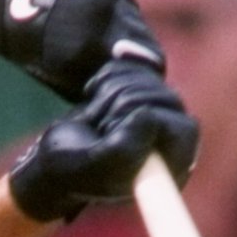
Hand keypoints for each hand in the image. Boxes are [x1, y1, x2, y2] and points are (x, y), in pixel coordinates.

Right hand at [7, 63, 198, 226]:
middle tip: (99, 129)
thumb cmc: (71, 169)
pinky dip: (107, 78)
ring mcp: (158, 115)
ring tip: (95, 120)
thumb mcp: (94, 166)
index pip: (183, 128)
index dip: (147, 122)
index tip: (112, 134)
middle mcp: (171, 142)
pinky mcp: (141, 94)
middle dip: (124, 106)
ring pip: (150, 80)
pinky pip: (134, 67)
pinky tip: (93, 98)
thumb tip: (150, 116)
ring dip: (112, 94)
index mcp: (170, 168)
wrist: (53, 156)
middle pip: (167, 98)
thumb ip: (125, 149)